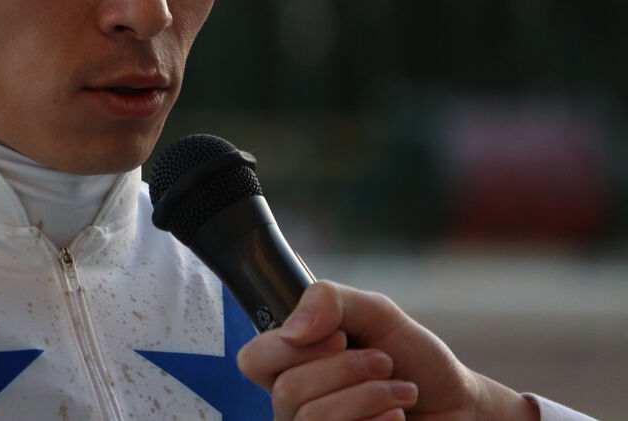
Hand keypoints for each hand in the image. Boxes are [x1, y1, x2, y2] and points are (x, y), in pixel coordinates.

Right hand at [236, 281, 540, 420]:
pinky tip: (396, 418)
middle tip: (384, 362)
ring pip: (313, 417)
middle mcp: (295, 404)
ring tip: (400, 390)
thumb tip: (292, 330)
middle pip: (287, 390)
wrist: (458, 402)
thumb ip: (328, 300)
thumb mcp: (375, 310)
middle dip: (347, 370)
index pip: (252, 359)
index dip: (290, 347)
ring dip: (369, 396)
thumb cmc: (412, 357)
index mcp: (292, 364)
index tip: (340, 337)